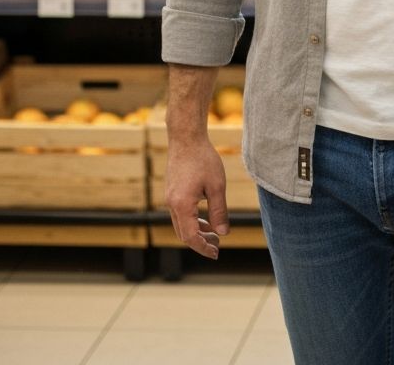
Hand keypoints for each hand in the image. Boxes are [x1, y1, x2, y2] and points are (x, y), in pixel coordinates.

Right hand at [165, 137, 228, 259]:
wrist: (186, 139)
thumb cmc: (203, 159)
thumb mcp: (216, 186)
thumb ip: (219, 211)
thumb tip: (223, 233)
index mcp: (182, 205)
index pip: (191, 237)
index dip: (203, 247)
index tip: (215, 254)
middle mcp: (172, 204)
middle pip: (183, 234)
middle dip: (200, 243)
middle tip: (217, 246)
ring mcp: (170, 198)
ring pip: (181, 225)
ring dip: (196, 232)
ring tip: (214, 234)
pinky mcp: (172, 192)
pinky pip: (180, 214)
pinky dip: (192, 221)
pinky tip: (206, 219)